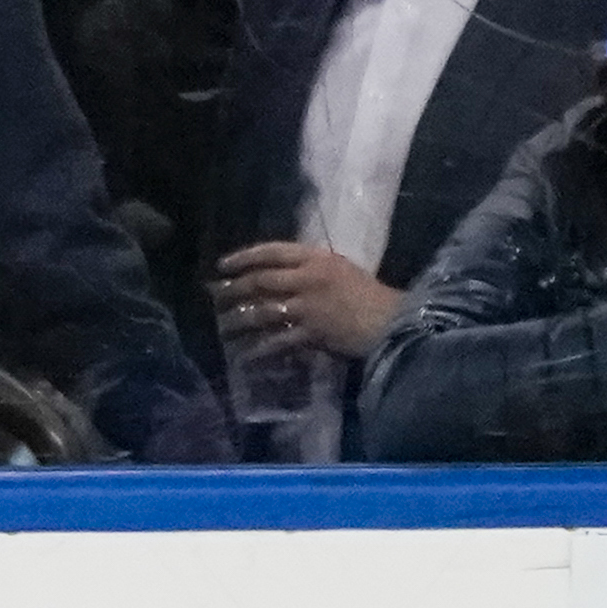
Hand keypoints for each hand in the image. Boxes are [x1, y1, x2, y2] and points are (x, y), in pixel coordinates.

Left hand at [212, 242, 404, 360]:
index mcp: (317, 258)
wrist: (391, 321)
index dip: (243, 257)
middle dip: (233, 289)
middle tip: (214, 296)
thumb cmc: (368, 295)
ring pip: (262, 311)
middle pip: (260, 281)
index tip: (223, 265)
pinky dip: (257, 349)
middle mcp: (308, 278)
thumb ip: (308, 269)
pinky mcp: (310, 333)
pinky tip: (244, 355)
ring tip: (223, 326)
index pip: (272, 251)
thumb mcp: (339, 270)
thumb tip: (276, 276)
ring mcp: (308, 306)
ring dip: (238, 320)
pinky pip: (275, 341)